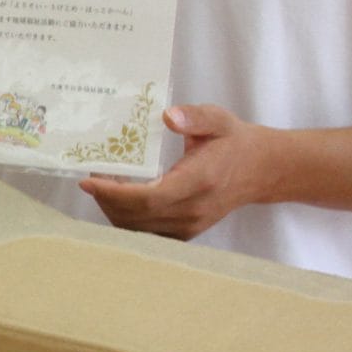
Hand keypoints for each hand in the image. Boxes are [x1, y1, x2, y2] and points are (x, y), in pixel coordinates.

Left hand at [79, 104, 282, 240]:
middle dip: (106, 200)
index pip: (150, 198)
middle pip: (137, 217)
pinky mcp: (186, 232)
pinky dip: (127, 220)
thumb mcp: (218, 120)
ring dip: (113, 211)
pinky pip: (147, 234)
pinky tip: (119, 200)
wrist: (262, 170)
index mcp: (200, 181)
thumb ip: (194, 117)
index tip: (89, 181)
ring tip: (102, 187)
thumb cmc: (235, 142)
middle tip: (91, 179)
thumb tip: (167, 117)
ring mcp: (190, 226)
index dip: (114, 193)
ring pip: (138, 229)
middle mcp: (194, 210)